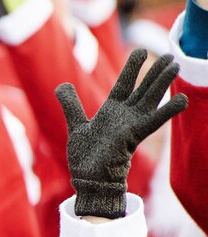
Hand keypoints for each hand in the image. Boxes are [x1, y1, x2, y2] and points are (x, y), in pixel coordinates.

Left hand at [56, 49, 187, 217]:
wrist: (88, 179)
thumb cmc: (85, 156)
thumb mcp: (76, 125)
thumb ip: (71, 104)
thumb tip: (61, 85)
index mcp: (111, 111)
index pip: (123, 84)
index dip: (132, 68)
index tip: (141, 50)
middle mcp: (124, 116)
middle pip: (142, 88)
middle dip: (155, 72)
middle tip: (171, 55)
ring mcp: (131, 125)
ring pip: (150, 99)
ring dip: (163, 83)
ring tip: (177, 66)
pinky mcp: (133, 137)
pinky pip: (153, 121)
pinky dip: (167, 111)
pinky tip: (182, 99)